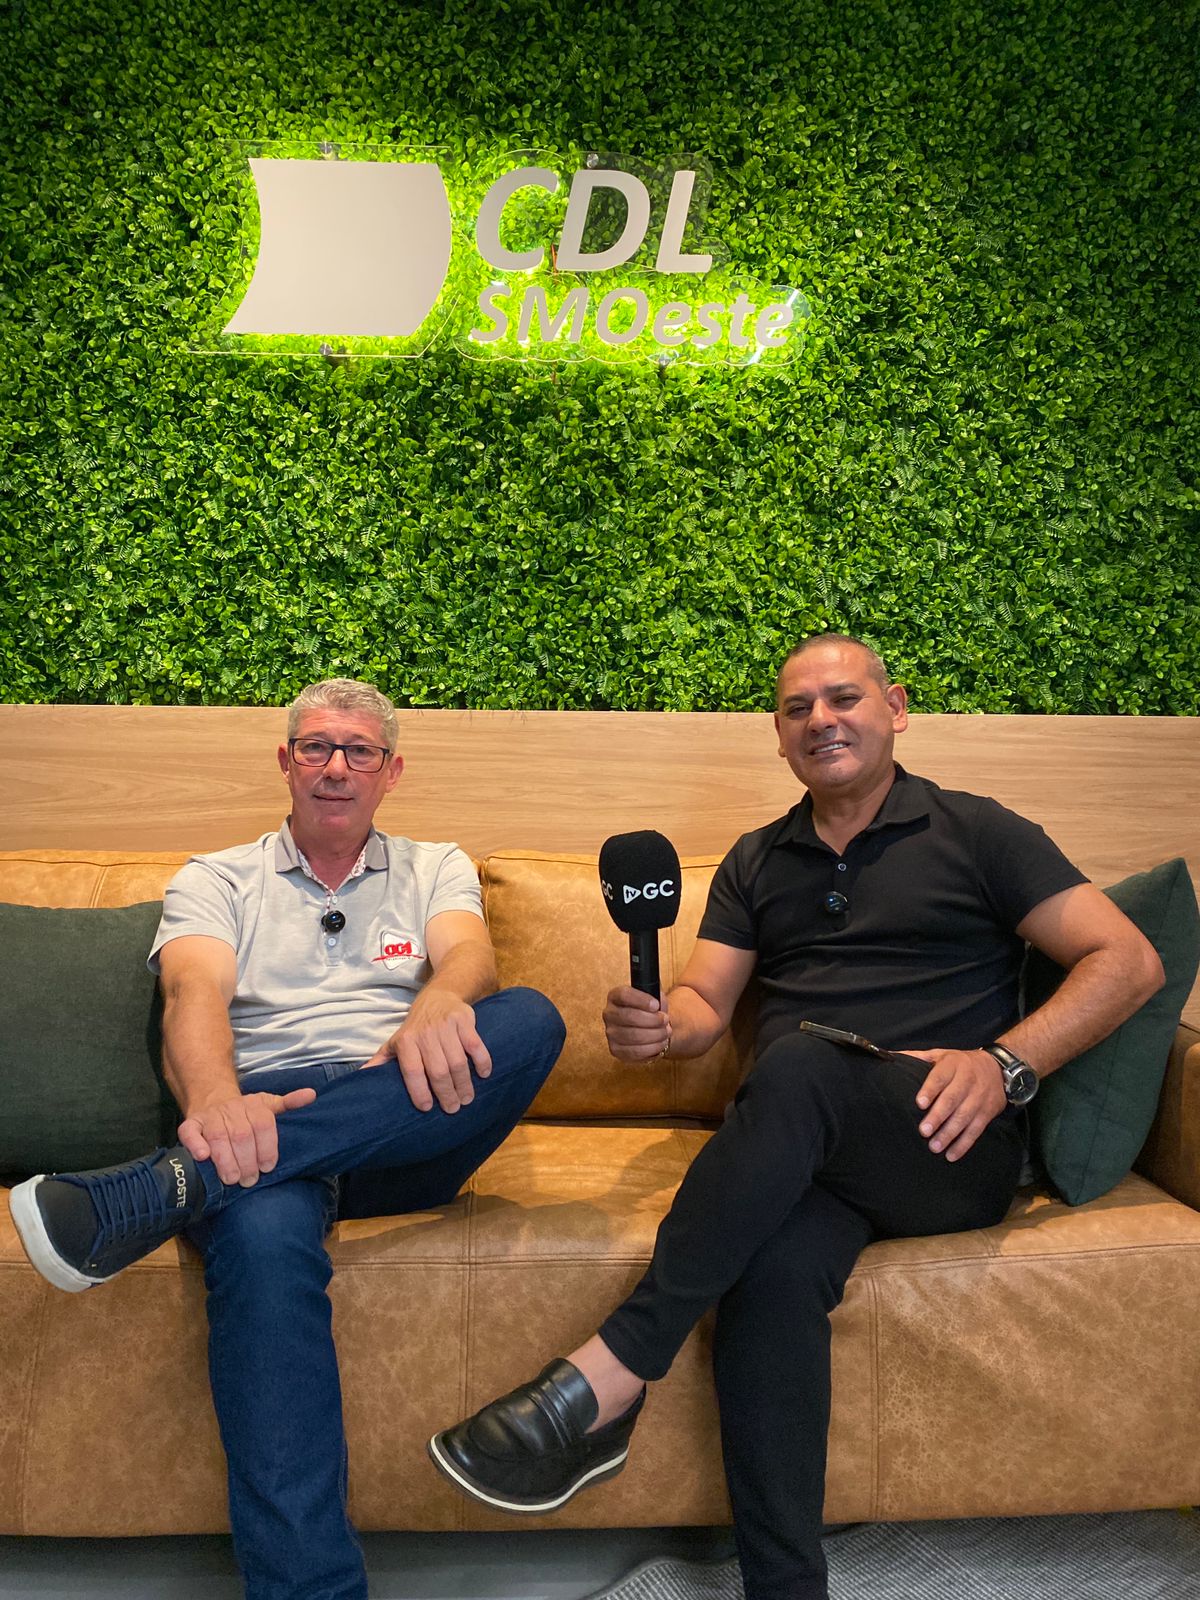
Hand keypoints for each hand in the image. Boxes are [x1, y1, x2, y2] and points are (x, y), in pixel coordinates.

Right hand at [178, 1088, 317, 1187]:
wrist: (213, 1099)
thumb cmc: (246, 1112)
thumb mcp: (269, 1105)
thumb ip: (289, 1104)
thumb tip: (312, 1095)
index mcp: (254, 1105)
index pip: (263, 1124)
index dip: (266, 1148)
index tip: (267, 1168)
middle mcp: (232, 1108)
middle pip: (241, 1135)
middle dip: (247, 1161)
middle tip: (249, 1181)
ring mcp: (210, 1116)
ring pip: (217, 1136)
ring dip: (225, 1160)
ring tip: (232, 1179)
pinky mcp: (191, 1123)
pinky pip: (190, 1132)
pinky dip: (195, 1144)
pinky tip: (202, 1156)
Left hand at [363, 990, 491, 1112]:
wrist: (439, 996)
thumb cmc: (416, 1027)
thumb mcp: (395, 1041)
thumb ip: (381, 1061)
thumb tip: (361, 1079)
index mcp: (406, 1041)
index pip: (412, 1071)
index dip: (419, 1091)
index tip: (427, 1108)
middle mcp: (425, 1034)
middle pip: (438, 1071)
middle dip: (447, 1094)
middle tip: (453, 1109)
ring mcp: (446, 1026)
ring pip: (458, 1062)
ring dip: (464, 1084)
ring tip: (466, 1098)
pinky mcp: (465, 1020)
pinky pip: (476, 1046)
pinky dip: (482, 1062)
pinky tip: (484, 1075)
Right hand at [603, 985, 670, 1062]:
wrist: (648, 1028)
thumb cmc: (650, 1010)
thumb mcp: (654, 998)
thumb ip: (656, 997)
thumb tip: (658, 1005)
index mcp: (615, 996)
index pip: (623, 995)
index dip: (641, 1000)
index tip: (656, 1005)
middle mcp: (609, 1014)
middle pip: (628, 1016)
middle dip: (652, 1019)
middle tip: (665, 1020)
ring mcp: (610, 1033)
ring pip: (633, 1035)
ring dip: (655, 1035)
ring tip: (666, 1032)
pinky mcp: (615, 1050)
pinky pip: (635, 1051)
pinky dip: (652, 1048)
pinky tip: (661, 1043)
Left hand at [906, 1047, 1006, 1161]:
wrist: (998, 1068)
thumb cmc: (960, 1063)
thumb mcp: (941, 1054)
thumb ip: (917, 1057)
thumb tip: (887, 1056)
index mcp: (953, 1065)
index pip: (940, 1077)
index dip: (930, 1090)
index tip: (919, 1103)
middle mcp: (967, 1081)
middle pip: (952, 1099)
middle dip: (938, 1116)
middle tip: (923, 1131)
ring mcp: (979, 1098)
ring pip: (964, 1117)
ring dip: (949, 1134)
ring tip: (934, 1146)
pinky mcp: (987, 1113)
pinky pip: (976, 1130)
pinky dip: (964, 1144)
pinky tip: (951, 1155)